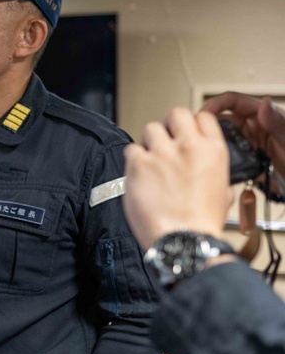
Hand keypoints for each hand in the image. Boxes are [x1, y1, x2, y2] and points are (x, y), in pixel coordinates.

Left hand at [123, 107, 230, 249]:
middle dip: (169, 126)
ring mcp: (163, 154)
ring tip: (150, 161)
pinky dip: (132, 159)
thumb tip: (204, 167)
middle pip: (175, 114)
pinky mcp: (139, 164)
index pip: (203, 117)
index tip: (184, 133)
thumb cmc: (201, 222)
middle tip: (164, 143)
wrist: (184, 240)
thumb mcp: (222, 191)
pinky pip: (131, 149)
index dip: (191, 124)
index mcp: (213, 151)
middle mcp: (189, 147)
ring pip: (150, 128)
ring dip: (148, 142)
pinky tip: (138, 173)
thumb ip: (214, 171)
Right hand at [202, 92, 284, 175]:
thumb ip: (277, 122)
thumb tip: (264, 103)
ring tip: (206, 151)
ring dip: (214, 143)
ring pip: (223, 137)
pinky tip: (222, 164)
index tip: (202, 114)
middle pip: (222, 119)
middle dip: (208, 125)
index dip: (214, 104)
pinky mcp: (247, 156)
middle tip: (197, 135)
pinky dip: (223, 158)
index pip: (232, 101)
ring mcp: (250, 141)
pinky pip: (229, 154)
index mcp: (263, 114)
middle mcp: (254, 125)